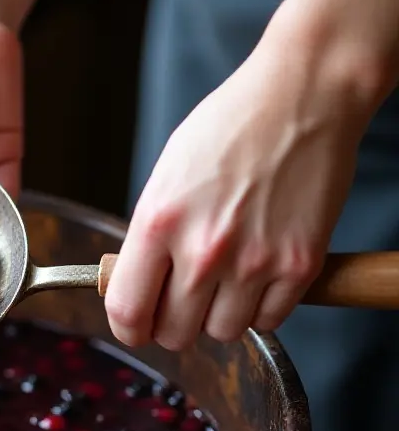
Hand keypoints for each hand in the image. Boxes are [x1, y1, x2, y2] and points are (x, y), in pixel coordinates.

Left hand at [104, 33, 371, 349]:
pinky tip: (259, 275)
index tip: (135, 327)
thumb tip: (135, 286)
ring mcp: (254, 261)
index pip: (127, 310)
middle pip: (174, 333)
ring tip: (226, 279)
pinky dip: (262, 308)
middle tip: (183, 299)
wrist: (302, 98)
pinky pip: (269, 321)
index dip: (128, 329)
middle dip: (173, 323)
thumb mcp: (165, 177)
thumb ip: (148, 237)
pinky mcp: (299, 265)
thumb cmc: (230, 128)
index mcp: (159, 223)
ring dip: (219, 316)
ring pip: (222, 333)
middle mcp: (203, 249)